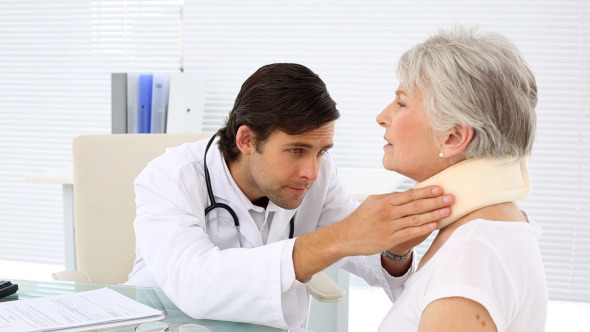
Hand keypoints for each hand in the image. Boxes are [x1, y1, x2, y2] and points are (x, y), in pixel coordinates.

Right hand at [337, 185, 452, 256]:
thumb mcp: (372, 202)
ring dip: (434, 214)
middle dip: (436, 201)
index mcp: (385, 201)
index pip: (410, 194)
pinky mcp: (389, 239)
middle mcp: (388, 213)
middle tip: (451, 198)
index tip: (440, 188)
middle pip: (416, 205)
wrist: (346, 236)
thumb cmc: (361, 218)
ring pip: (416, 219)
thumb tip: (407, 193)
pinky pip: (410, 233)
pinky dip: (424, 228)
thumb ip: (390, 197)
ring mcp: (389, 226)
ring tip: (448, 210)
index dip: (426, 191)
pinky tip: (435, 225)